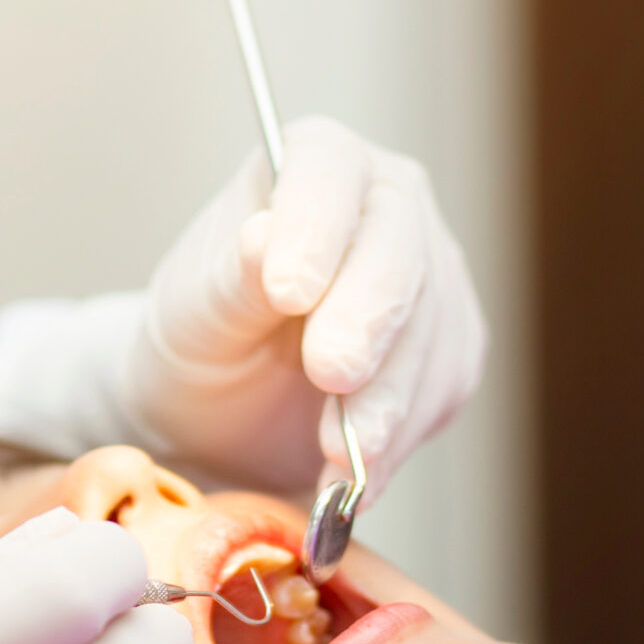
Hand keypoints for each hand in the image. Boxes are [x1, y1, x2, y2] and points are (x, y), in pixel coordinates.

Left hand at [125, 117, 484, 505]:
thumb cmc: (201, 336)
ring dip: (385, 403)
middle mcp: (387, 206)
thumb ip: (234, 277)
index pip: (330, 168)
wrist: (222, 408)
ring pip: (431, 331)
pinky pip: (440, 391)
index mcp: (315, 164)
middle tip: (331, 375)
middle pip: (401, 250)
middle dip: (367, 320)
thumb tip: (264, 239)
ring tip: (335, 457)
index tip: (288, 290)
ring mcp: (430, 277)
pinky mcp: (447, 350)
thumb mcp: (195, 309)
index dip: (317, 223)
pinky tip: (356, 479)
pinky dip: (397, 443)